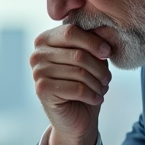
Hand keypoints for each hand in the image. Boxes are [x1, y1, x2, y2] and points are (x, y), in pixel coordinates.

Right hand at [30, 24, 112, 144]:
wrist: (75, 117)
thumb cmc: (83, 83)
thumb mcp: (90, 59)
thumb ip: (93, 42)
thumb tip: (104, 28)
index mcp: (45, 39)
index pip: (71, 32)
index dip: (93, 42)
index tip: (108, 53)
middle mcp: (37, 54)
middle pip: (78, 54)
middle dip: (99, 68)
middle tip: (107, 78)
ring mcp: (37, 72)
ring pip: (80, 72)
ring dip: (98, 83)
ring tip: (102, 89)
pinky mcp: (42, 90)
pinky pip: (77, 88)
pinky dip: (92, 95)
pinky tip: (96, 98)